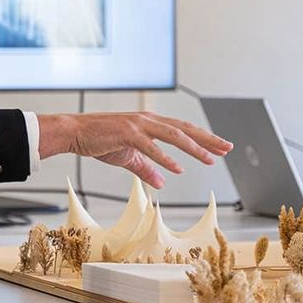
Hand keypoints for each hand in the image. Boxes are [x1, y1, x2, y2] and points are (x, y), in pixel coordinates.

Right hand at [37, 111, 232, 187]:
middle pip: (185, 129)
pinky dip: (165, 157)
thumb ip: (146, 168)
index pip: (183, 130)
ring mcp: (138, 125)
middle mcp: (148, 120)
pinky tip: (177, 168)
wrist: (75, 132)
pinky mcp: (127, 134)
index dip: (203, 139)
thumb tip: (162, 183)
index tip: (220, 147)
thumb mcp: (128, 157)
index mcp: (150, 123)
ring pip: (173, 135)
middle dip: (208, 140)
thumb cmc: (100, 140)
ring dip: (193, 147)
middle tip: (227, 148)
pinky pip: (150, 147)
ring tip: (209, 159)